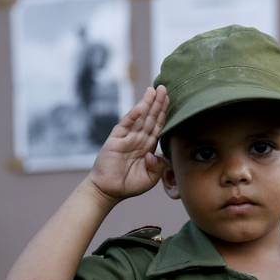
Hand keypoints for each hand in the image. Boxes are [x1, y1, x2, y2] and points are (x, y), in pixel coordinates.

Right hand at [87, 85, 168, 201]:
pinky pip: (125, 125)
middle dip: (158, 103)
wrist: (108, 191)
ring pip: (140, 118)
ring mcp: (127, 137)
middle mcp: (138, 139)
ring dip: (147, 104)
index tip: (171, 100)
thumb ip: (158, 167)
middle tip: (164, 88)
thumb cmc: (129, 185)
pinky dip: (133, 116)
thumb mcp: (150, 178)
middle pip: (151, 118)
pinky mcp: (116, 139)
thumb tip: (155, 155)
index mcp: (148, 146)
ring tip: (154, 90)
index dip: (164, 114)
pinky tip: (140, 107)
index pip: (158, 126)